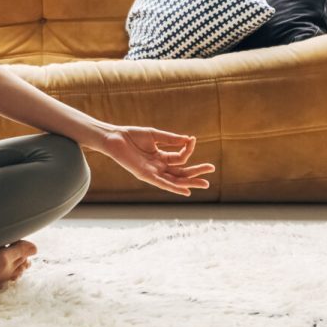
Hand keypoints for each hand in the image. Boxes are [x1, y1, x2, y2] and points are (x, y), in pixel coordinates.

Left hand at [91, 126, 213, 195]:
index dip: (188, 149)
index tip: (193, 139)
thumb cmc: (132, 135)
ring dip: (190, 182)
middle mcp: (158, 167)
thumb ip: (171, 139)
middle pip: (181, 172)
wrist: (114, 138)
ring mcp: (152, 172)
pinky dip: (174, 187)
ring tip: (205, 183)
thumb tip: (188, 138)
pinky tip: (185, 190)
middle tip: (211, 170)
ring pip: (175, 179)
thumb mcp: (155, 135)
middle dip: (196, 172)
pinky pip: (162, 183)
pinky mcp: (145, 175)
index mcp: (161, 157)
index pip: (180, 157)